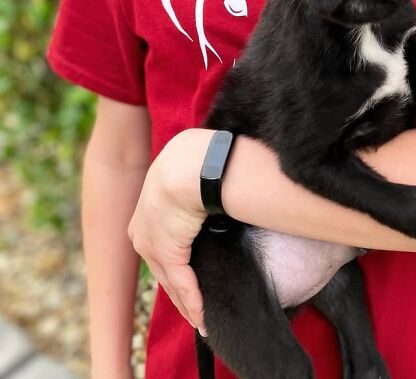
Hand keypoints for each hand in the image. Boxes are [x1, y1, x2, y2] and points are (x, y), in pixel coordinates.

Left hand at [128, 128, 213, 334]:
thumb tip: (208, 181)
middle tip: (192, 308)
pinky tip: (203, 317)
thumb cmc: (193, 160)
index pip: (157, 245)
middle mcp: (142, 232)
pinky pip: (184, 284)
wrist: (188, 164)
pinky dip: (195, 302)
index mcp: (145, 210)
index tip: (181, 279)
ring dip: (187, 303)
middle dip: (177, 291)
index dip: (169, 264)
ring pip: (171, 283)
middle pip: (161, 269)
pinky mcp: (169, 255)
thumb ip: (190, 185)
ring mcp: (154, 245)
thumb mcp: (184, 173)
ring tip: (200, 320)